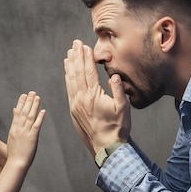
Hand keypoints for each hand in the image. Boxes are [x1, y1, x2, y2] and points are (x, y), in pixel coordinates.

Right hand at [2, 91, 45, 168]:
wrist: (15, 164)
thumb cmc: (8, 158)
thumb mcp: (0, 146)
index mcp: (13, 130)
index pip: (17, 114)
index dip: (20, 104)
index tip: (23, 96)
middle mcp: (19, 129)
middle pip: (24, 112)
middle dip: (28, 101)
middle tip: (32, 92)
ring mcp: (25, 132)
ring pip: (30, 116)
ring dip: (34, 105)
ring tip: (37, 97)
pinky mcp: (32, 137)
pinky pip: (37, 125)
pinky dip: (40, 117)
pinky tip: (43, 110)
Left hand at [64, 39, 130, 155]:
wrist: (106, 147)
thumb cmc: (117, 127)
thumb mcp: (123, 108)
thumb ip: (118, 90)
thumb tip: (114, 76)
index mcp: (94, 95)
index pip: (89, 71)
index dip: (86, 57)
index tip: (84, 46)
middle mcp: (82, 98)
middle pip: (78, 72)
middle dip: (76, 56)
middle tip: (75, 44)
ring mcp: (76, 104)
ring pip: (70, 80)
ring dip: (70, 65)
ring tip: (69, 54)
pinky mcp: (73, 110)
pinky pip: (69, 90)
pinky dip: (67, 78)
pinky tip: (67, 72)